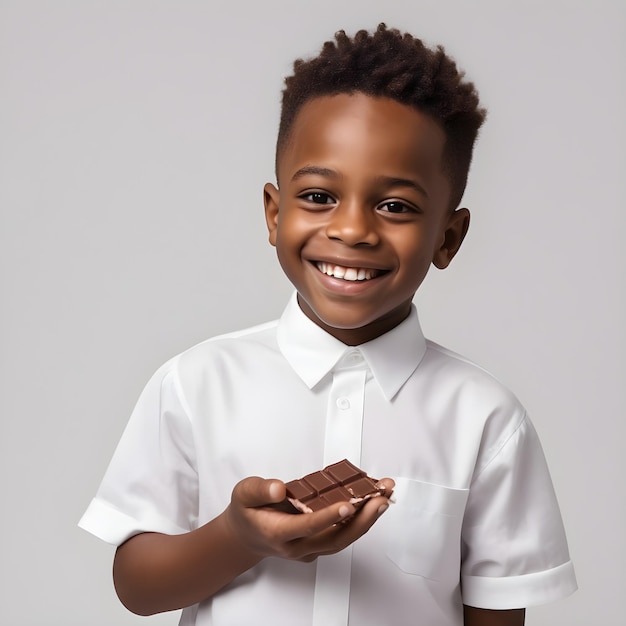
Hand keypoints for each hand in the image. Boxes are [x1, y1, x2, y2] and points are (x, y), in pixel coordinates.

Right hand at [224, 475, 394, 562]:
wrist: (246, 535)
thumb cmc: (248, 511)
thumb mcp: (243, 493)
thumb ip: (259, 490)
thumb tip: (279, 488)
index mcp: (278, 533)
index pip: (307, 527)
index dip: (328, 516)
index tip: (348, 504)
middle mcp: (298, 546)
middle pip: (335, 538)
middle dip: (362, 519)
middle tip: (381, 498)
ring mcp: (310, 549)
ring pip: (343, 539)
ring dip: (367, 519)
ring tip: (384, 495)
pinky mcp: (319, 545)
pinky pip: (342, 534)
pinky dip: (360, 519)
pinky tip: (373, 501)